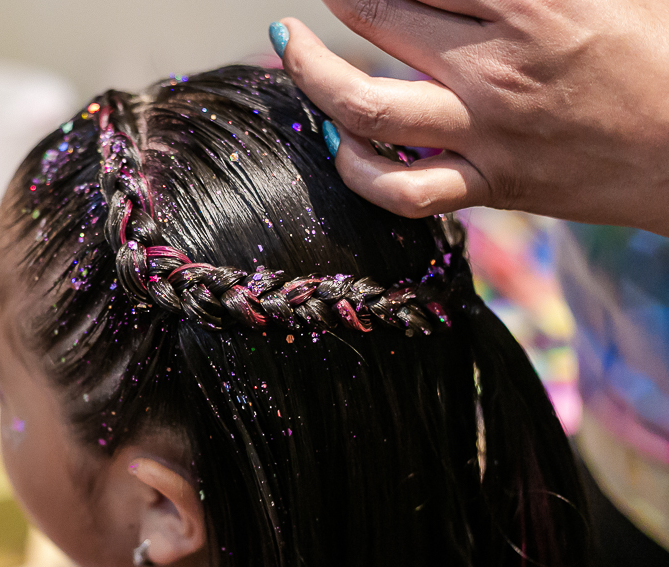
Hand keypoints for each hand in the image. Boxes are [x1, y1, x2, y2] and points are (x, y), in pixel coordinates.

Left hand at [274, 2, 668, 235]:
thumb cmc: (661, 54)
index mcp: (536, 3)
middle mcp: (497, 67)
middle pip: (379, 15)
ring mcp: (487, 133)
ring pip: (365, 105)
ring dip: (311, 73)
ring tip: (290, 46)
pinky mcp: (489, 185)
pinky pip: (399, 190)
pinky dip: (353, 168)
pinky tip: (334, 138)